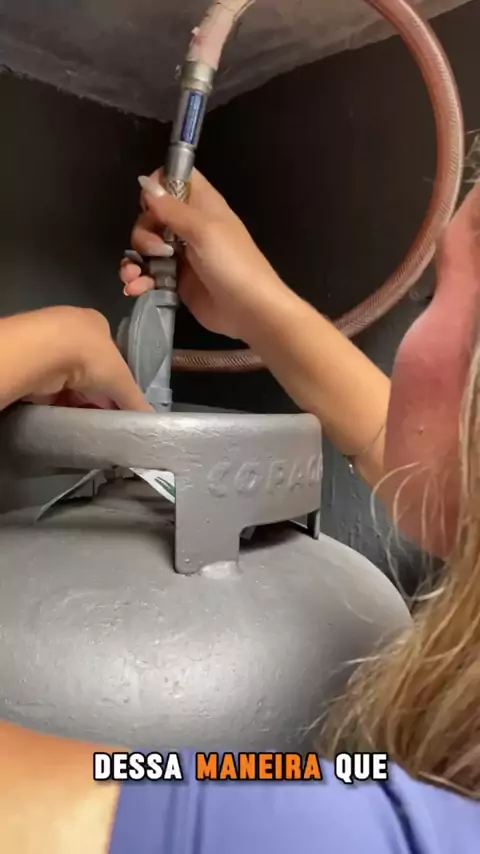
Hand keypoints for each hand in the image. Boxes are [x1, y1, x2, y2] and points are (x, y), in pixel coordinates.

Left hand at [19, 306, 150, 412]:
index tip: (120, 399)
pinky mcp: (31, 366)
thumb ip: (135, 399)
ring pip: (70, 382)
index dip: (117, 378)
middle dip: (98, 393)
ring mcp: (48, 347)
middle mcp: (71, 331)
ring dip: (79, 401)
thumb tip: (150, 419)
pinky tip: (71, 420)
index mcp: (95, 324)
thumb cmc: (89, 355)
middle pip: (90, 370)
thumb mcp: (121, 378)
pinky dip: (62, 406)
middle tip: (108, 416)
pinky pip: (51, 391)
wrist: (41, 353)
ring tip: (91, 422)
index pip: (111, 353)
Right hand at [120, 169, 285, 341]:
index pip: (173, 179)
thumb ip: (171, 209)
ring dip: (134, 261)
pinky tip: (136, 290)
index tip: (151, 206)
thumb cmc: (233, 264)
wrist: (250, 311)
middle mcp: (189, 226)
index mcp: (201, 205)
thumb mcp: (203, 230)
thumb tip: (145, 183)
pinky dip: (139, 281)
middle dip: (143, 234)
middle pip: (151, 217)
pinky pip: (149, 275)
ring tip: (134, 277)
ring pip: (146, 248)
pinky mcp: (176, 281)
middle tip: (157, 252)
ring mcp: (182, 255)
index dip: (157, 187)